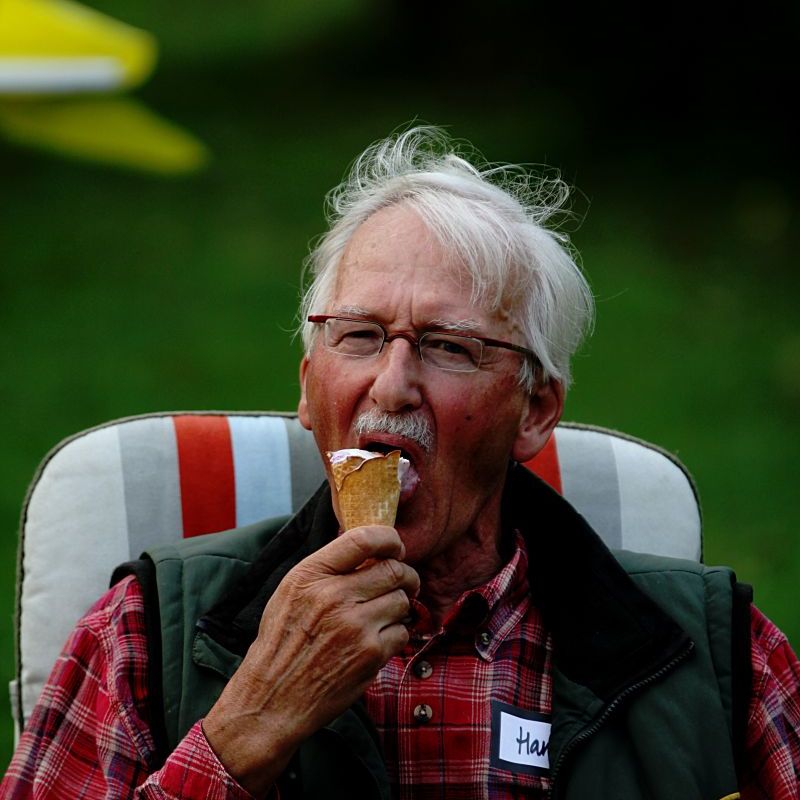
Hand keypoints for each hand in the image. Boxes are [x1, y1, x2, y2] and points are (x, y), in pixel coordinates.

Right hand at [203, 525, 418, 797]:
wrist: (272, 699)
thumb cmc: (282, 643)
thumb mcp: (291, 592)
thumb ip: (327, 568)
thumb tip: (368, 549)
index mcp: (311, 575)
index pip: (362, 538)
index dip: (389, 538)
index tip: (395, 545)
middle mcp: (334, 596)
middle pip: (394, 569)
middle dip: (405, 574)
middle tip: (404, 582)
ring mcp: (355, 626)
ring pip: (402, 600)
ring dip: (399, 606)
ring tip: (383, 615)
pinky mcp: (370, 654)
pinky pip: (402, 632)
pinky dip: (395, 635)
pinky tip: (376, 640)